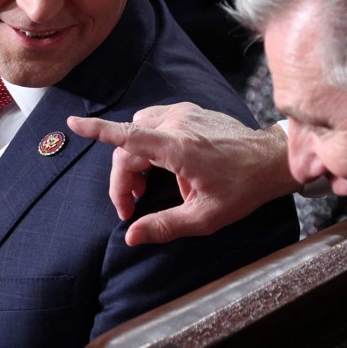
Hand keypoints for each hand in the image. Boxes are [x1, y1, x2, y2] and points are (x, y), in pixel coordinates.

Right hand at [67, 102, 296, 245]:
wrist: (272, 160)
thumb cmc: (243, 189)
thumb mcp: (205, 217)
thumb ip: (165, 226)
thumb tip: (132, 237)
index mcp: (179, 148)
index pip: (129, 136)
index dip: (98, 131)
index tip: (74, 123)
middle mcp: (179, 123)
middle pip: (129, 145)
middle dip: (122, 178)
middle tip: (130, 208)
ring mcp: (186, 113)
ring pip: (140, 131)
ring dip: (133, 159)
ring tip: (145, 189)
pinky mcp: (192, 111)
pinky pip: (156, 123)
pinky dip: (148, 145)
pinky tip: (163, 168)